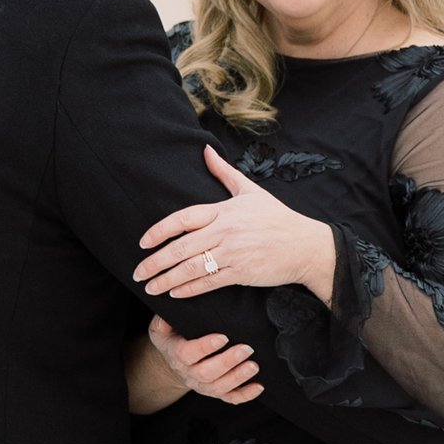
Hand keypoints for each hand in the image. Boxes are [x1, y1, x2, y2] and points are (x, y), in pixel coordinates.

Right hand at [127, 317, 262, 413]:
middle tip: (246, 349)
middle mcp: (189, 373)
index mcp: (177, 354)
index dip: (205, 347)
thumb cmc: (172, 337)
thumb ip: (167, 316)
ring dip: (237, 378)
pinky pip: (230, 398)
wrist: (172, 362)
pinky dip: (245, 395)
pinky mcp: (216, 392)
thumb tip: (176, 301)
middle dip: (227, 362)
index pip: (188, 353)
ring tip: (254, 366)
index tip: (223, 337)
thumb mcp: (162, 326)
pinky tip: (259, 387)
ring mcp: (203, 385)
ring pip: (219, 387)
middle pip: (206, 373)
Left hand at [134, 147, 336, 306]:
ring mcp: (234, 253)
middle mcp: (226, 231)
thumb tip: (205, 149)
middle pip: (182, 246)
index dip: (160, 230)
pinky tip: (174, 294)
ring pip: (192, 268)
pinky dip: (190, 289)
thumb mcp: (250, 190)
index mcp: (224, 210)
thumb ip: (224, 172)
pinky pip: (210, 282)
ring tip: (150, 287)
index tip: (143, 242)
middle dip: (156, 261)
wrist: (305, 245)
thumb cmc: (277, 217)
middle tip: (138, 272)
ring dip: (167, 279)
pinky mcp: (242, 272)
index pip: (183, 218)